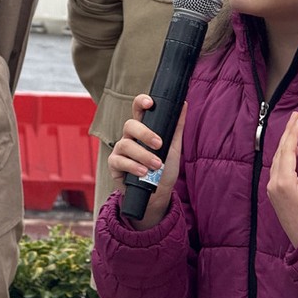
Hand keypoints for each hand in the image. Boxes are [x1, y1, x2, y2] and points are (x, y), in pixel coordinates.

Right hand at [107, 94, 185, 229]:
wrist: (157, 196)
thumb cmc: (164, 169)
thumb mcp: (173, 148)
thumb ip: (176, 127)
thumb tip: (183, 104)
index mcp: (143, 129)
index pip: (138, 110)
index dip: (141, 102)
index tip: (150, 103)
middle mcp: (130, 137)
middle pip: (130, 125)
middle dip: (145, 133)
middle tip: (159, 144)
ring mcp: (120, 150)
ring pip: (126, 144)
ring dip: (143, 155)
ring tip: (156, 165)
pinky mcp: (114, 165)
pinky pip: (119, 161)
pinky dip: (133, 166)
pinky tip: (143, 172)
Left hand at [267, 111, 297, 246]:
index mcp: (284, 182)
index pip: (287, 151)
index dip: (293, 133)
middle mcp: (274, 183)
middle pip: (280, 151)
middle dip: (288, 133)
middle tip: (296, 116)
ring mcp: (272, 188)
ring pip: (277, 158)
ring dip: (285, 142)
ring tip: (294, 127)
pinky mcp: (274, 192)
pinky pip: (277, 167)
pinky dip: (283, 154)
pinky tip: (291, 149)